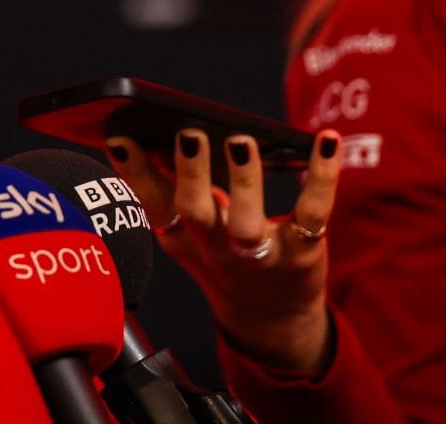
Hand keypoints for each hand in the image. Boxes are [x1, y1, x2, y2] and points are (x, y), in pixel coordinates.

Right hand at [105, 128, 342, 375]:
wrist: (271, 316)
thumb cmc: (224, 254)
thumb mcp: (187, 230)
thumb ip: (170, 187)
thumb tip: (151, 130)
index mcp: (181, 236)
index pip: (152, 203)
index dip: (134, 173)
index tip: (119, 138)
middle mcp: (215, 247)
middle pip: (195, 213)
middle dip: (191, 174)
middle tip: (189, 134)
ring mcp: (259, 253)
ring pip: (248, 222)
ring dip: (244, 181)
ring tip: (241, 141)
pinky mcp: (302, 253)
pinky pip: (313, 213)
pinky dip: (322, 176)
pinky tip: (327, 142)